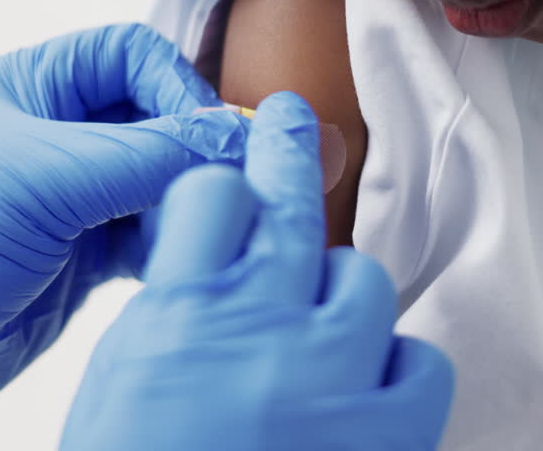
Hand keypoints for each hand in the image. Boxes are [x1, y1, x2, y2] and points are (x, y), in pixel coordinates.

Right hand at [62, 93, 454, 450]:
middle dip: (285, 153)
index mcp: (181, 315)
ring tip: (319, 336)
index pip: (213, 195)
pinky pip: (420, 365)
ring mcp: (332, 377)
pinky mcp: (385, 435)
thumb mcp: (122, 382)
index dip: (220, 184)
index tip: (231, 180)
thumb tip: (210, 274)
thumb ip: (175, 316)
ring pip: (361, 282)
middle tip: (289, 123)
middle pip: (289, 203)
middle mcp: (262, 327)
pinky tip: (370, 393)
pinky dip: (399, 373)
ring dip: (342, 299)